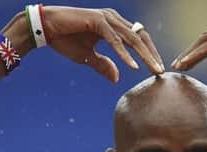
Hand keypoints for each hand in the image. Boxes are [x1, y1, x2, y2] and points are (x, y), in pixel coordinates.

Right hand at [43, 6, 164, 81]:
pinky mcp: (98, 21)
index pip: (138, 39)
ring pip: (131, 39)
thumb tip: (117, 78)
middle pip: (140, 37)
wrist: (45, 29)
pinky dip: (125, 55)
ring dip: (144, 56)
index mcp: (113, 25)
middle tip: (160, 71)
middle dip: (152, 55)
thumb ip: (103, 65)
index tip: (156, 69)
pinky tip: (133, 66)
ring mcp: (106, 18)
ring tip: (154, 70)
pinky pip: (115, 41)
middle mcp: (113, 19)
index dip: (148, 53)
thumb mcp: (87, 57)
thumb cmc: (65, 40)